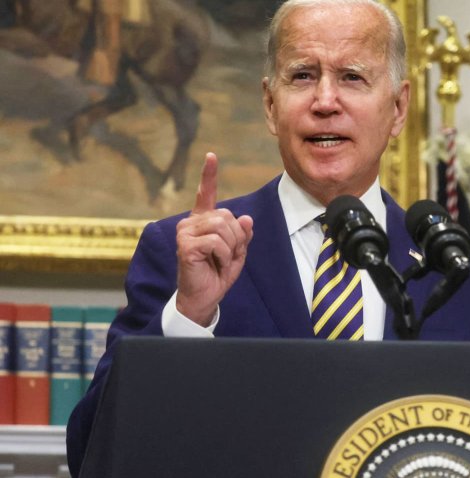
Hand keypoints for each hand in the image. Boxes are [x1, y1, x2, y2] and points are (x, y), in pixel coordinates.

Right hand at [175, 153, 253, 325]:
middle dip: (237, 237)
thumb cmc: (218, 273)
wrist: (205, 297)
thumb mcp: (238, 252)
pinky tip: (216, 264)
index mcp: (203, 221)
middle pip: (226, 215)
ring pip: (223, 226)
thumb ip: (243, 234)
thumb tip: (246, 218)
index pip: (205, 193)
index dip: (209, 174)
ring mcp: (185, 232)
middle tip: (229, 255)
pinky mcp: (185, 245)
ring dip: (231, 247)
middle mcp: (191, 222)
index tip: (212, 155)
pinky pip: (216, 241)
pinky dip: (225, 255)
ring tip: (222, 260)